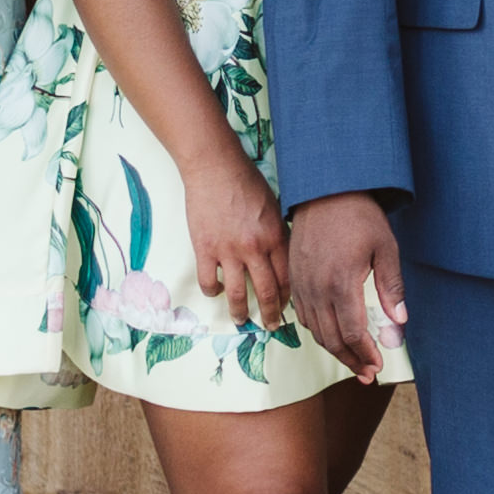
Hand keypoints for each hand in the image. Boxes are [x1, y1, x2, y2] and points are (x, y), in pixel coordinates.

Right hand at [174, 150, 294, 333]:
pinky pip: (209, 281)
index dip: (289, 297)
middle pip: (267, 292)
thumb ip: (278, 233)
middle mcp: (254, 249)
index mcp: (275, 237)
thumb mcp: (274, 207)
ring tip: (241, 321)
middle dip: (271, 314)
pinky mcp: (205, 249)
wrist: (214, 168)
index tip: (289, 307)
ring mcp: (228, 251)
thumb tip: (282, 256)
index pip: (288, 277)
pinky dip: (213, 291)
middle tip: (271, 326)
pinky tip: (216, 291)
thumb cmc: (247, 181)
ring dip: (240, 313)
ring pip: (238, 295)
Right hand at [285, 195, 408, 381]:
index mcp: (341, 283)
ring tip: (353, 362)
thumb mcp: (386, 248)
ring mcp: (302, 285)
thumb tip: (400, 323)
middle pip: (331, 339)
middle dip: (351, 360)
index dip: (365, 354)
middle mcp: (317, 289)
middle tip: (367, 374)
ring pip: (315, 331)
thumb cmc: (360, 216)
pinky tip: (332, 335)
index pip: (352, 333)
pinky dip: (318, 332)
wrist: (325, 190)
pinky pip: (303, 316)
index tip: (377, 366)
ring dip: (334, 350)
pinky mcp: (295, 278)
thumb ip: (392, 288)